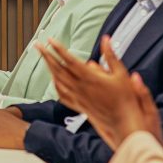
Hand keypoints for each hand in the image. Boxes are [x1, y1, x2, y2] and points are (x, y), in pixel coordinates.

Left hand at [38, 36, 161, 149]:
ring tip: (44, 58)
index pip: (70, 60)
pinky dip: (56, 86)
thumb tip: (106, 39)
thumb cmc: (125, 98)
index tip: (50, 39)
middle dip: (47, 56)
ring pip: (58, 81)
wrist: (124, 123)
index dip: (59, 49)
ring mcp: (78, 98)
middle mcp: (81, 88)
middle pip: (59, 69)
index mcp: (90, 78)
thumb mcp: (121, 74)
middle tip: (37, 45)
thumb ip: (110, 55)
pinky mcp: (79, 106)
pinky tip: (54, 80)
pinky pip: (62, 95)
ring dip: (49, 68)